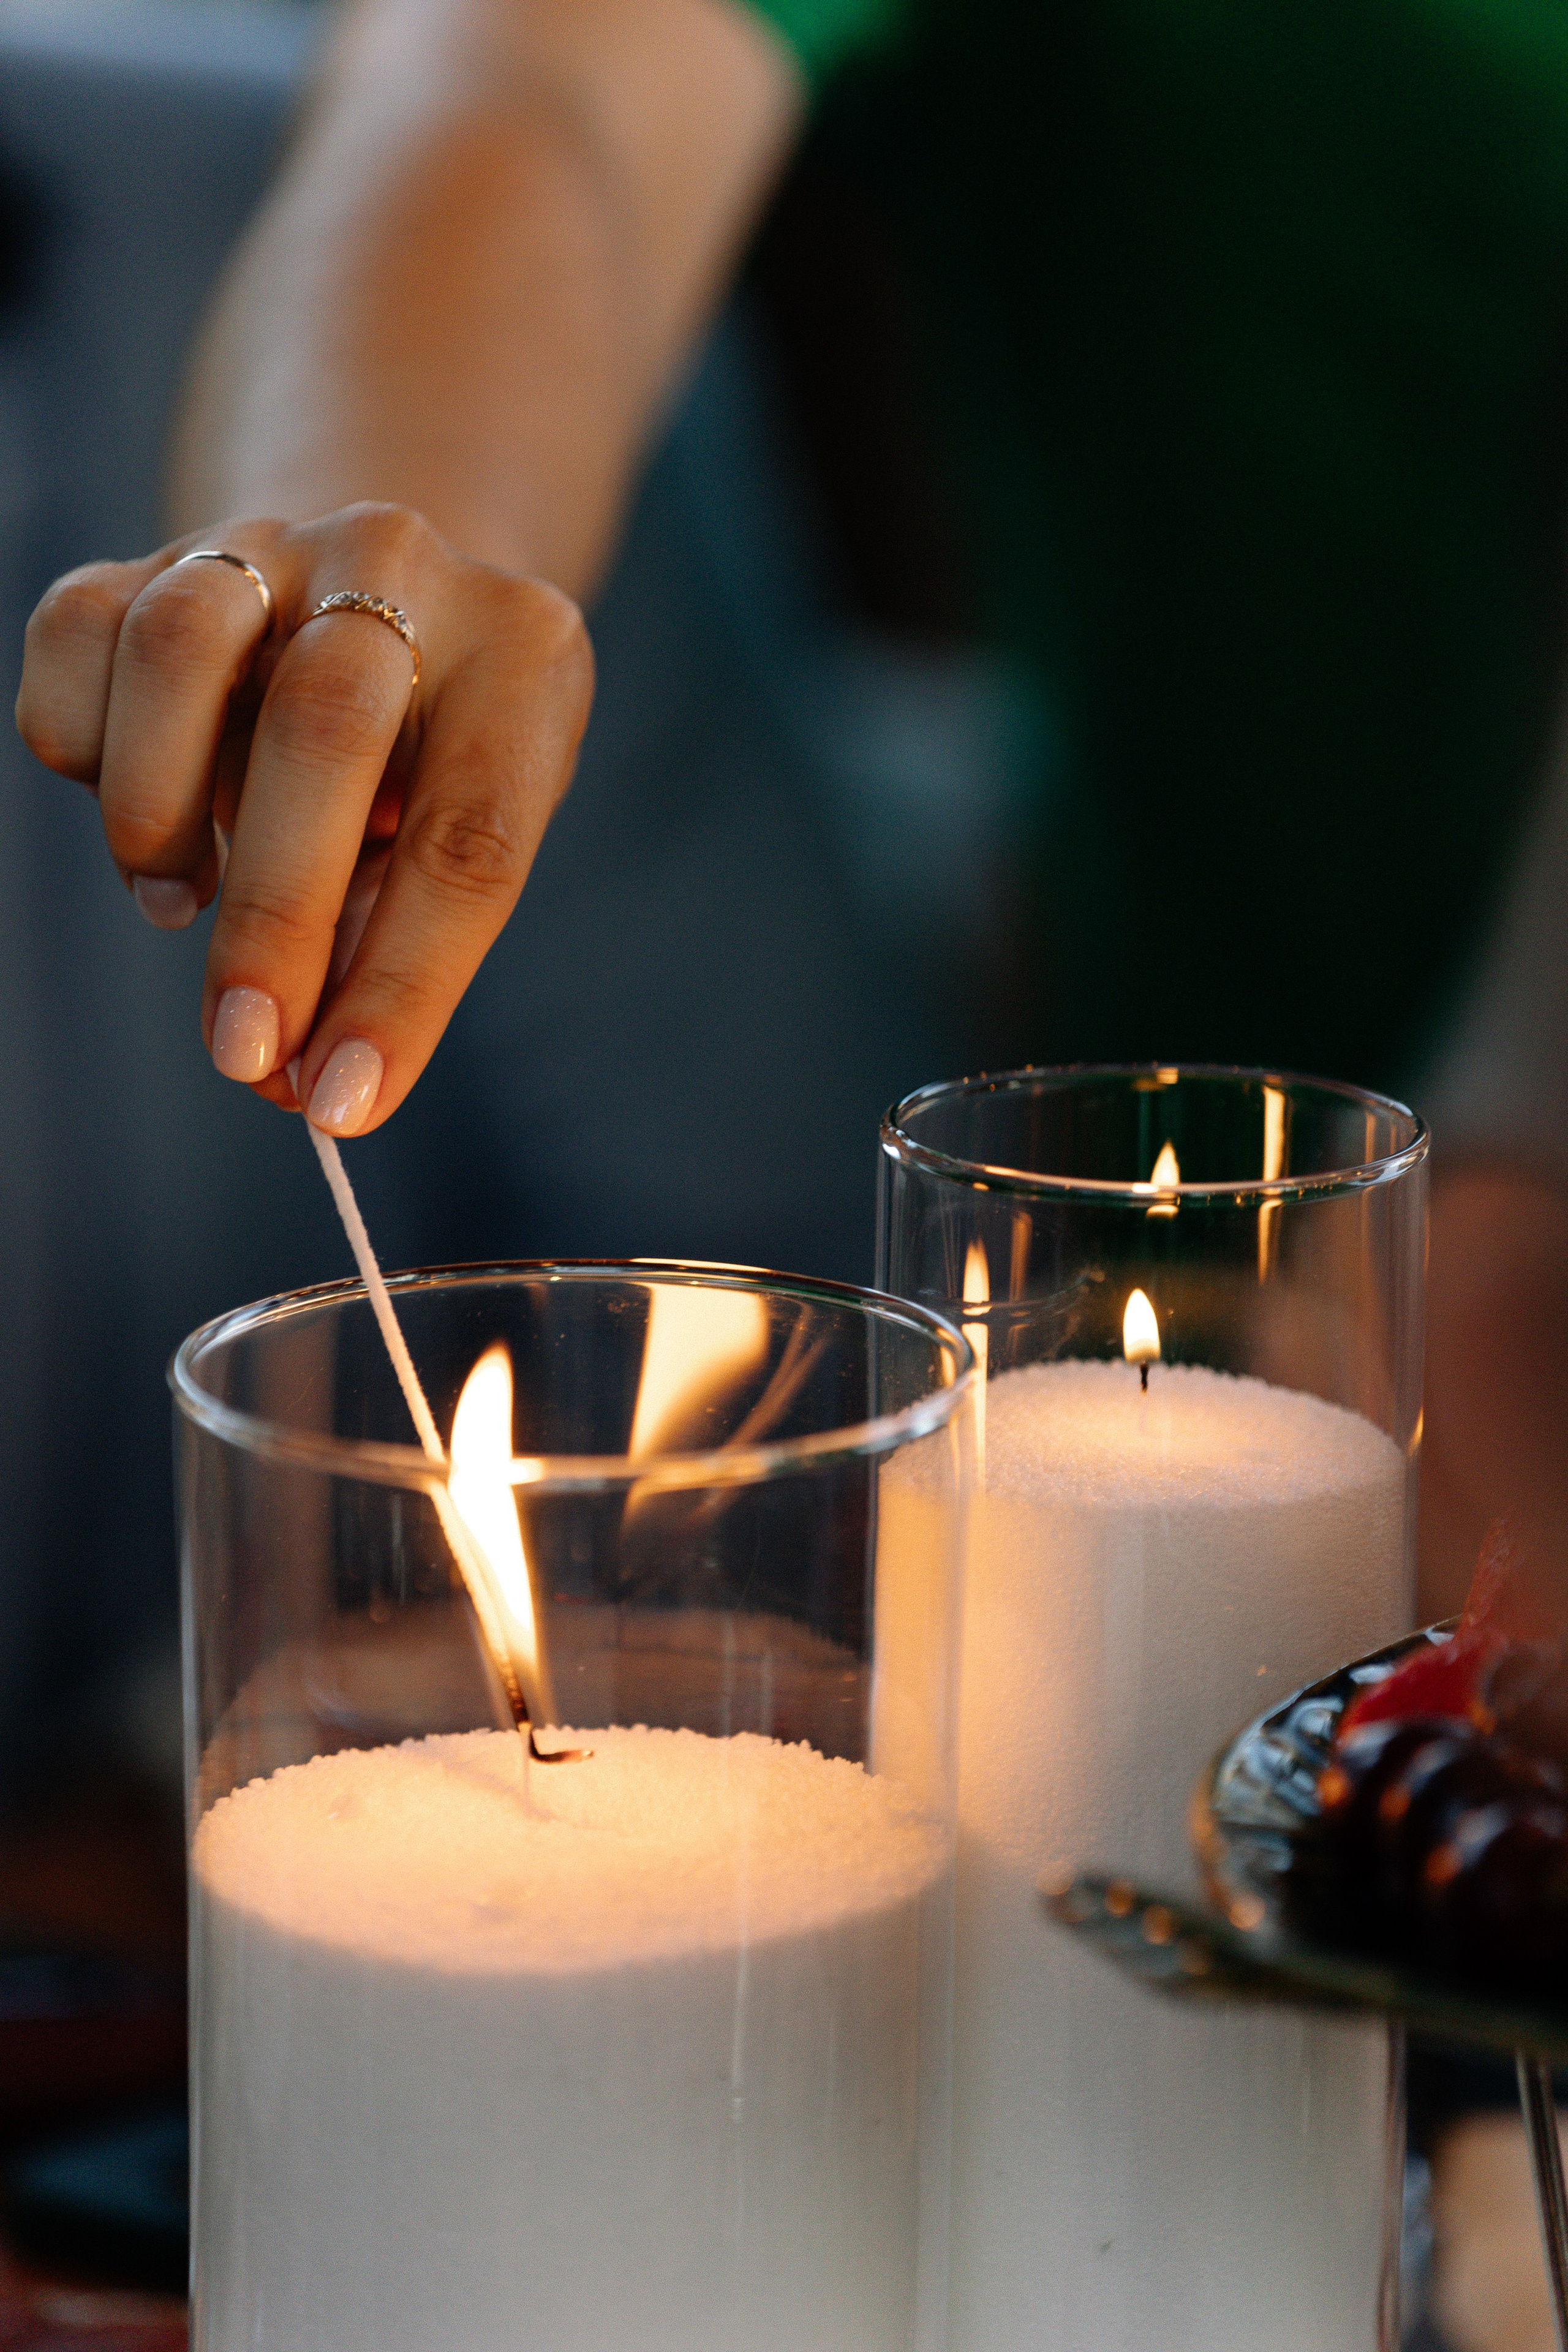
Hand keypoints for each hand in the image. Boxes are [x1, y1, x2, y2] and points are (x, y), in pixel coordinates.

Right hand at [15, 503, 592, 1132]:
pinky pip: (81, 634)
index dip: (403, 986)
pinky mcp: (160, 547)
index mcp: (522, 650)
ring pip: (180, 652)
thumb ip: (389, 946)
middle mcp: (399, 565)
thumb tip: (302, 1085)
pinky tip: (140, 820)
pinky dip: (87, 749)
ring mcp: (274, 542)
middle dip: (274, 916)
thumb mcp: (456, 834)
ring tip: (178, 908)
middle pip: (321, 730)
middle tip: (244, 1050)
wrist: (387, 591)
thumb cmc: (434, 756)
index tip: (344, 1102)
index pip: (467, 839)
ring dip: (158, 815)